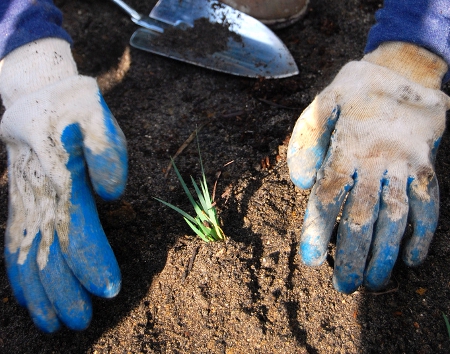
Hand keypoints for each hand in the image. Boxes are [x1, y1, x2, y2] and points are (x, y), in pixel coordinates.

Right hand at [0, 39, 126, 331]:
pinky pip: (13, 243)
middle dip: (65, 290)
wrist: (36, 94)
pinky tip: (27, 298)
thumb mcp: (96, 114)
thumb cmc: (74, 106)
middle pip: (49, 251)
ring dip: (39, 293)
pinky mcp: (20, 203)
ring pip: (27, 255)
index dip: (91, 259)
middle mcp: (37, 193)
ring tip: (53, 324)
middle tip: (82, 322)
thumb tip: (112, 193)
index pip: (76, 227)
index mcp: (59, 174)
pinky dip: (18, 275)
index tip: (108, 289)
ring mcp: (24, 200)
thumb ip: (106, 151)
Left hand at [287, 42, 449, 293]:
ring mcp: (404, 165)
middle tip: (343, 285)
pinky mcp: (426, 166)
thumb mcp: (322, 102)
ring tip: (373, 281)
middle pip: (361, 215)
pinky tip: (414, 259)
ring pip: (395, 216)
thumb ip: (307, 140)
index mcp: (347, 147)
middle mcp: (376, 161)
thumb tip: (301, 183)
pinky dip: (423, 233)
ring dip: (385, 252)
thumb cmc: (356, 90)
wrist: (405, 69)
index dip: (318, 229)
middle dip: (351, 253)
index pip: (329, 195)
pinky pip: (428, 204)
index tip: (310, 260)